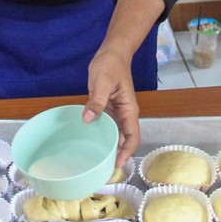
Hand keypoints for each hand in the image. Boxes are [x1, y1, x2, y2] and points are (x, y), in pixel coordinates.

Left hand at [83, 45, 139, 166]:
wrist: (111, 53)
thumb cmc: (110, 65)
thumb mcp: (103, 82)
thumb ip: (97, 101)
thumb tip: (88, 120)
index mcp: (129, 109)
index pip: (133, 136)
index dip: (127, 152)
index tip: (116, 164)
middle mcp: (124, 114)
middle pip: (125, 139)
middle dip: (117, 154)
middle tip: (103, 169)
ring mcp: (116, 112)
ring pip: (115, 134)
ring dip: (109, 147)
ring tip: (97, 160)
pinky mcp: (107, 108)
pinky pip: (106, 126)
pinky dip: (101, 135)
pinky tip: (91, 142)